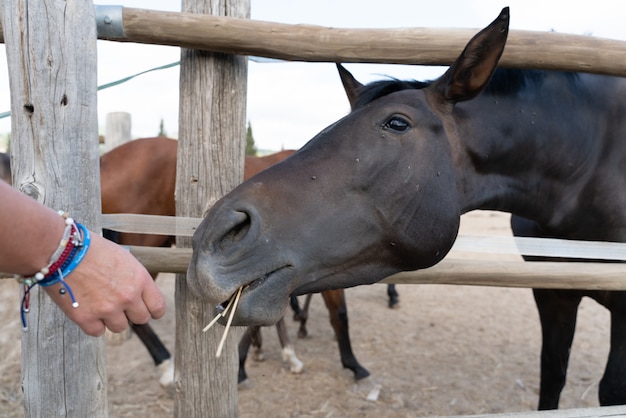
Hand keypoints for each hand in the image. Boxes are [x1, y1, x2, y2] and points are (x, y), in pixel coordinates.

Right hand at [43, 232, 165, 336]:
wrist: (62, 250)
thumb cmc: (92, 249)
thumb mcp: (124, 259)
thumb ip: (134, 278)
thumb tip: (138, 293)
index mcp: (139, 279)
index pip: (158, 307)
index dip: (153, 310)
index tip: (147, 310)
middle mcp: (127, 297)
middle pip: (141, 319)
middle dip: (132, 313)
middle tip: (119, 305)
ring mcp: (107, 309)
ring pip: (120, 327)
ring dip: (112, 319)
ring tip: (99, 303)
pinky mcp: (86, 318)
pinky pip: (97, 331)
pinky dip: (92, 324)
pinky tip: (87, 309)